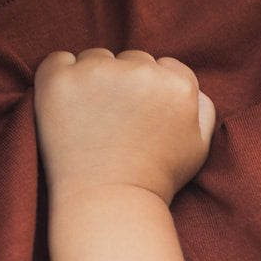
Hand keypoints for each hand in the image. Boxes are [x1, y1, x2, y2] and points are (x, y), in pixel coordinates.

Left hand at [34, 49, 215, 205]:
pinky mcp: (61, 80)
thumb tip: (192, 87)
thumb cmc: (155, 179)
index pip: (163, 66)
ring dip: (92, 80)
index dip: (150, 92)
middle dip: (123, 83)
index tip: (138, 117)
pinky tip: (66, 108)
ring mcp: (98, 72)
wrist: (109, 202)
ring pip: (95, 58)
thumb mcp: (198, 147)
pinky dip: (59, 78)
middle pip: (130, 60)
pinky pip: (57, 60)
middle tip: (114, 122)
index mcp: (177, 83)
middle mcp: (141, 69)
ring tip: (90, 121)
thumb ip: (203, 109)